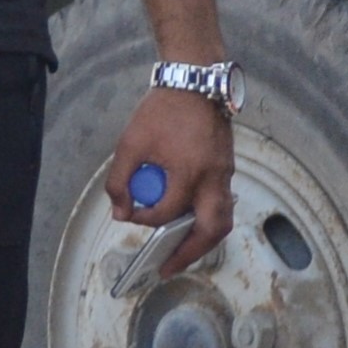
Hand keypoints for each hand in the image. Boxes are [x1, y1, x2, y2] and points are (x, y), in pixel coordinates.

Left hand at [102, 88, 234, 265]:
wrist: (195, 81)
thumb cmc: (161, 111)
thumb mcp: (130, 144)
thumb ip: (119, 182)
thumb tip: (122, 212)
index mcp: (189, 172)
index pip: (167, 213)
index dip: (145, 219)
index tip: (132, 212)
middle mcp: (213, 176)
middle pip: (212, 229)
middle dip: (190, 253)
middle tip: (169, 267)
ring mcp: (224, 171)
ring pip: (223, 218)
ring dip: (203, 239)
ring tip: (181, 251)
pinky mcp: (227, 165)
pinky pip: (223, 201)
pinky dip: (207, 219)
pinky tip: (188, 220)